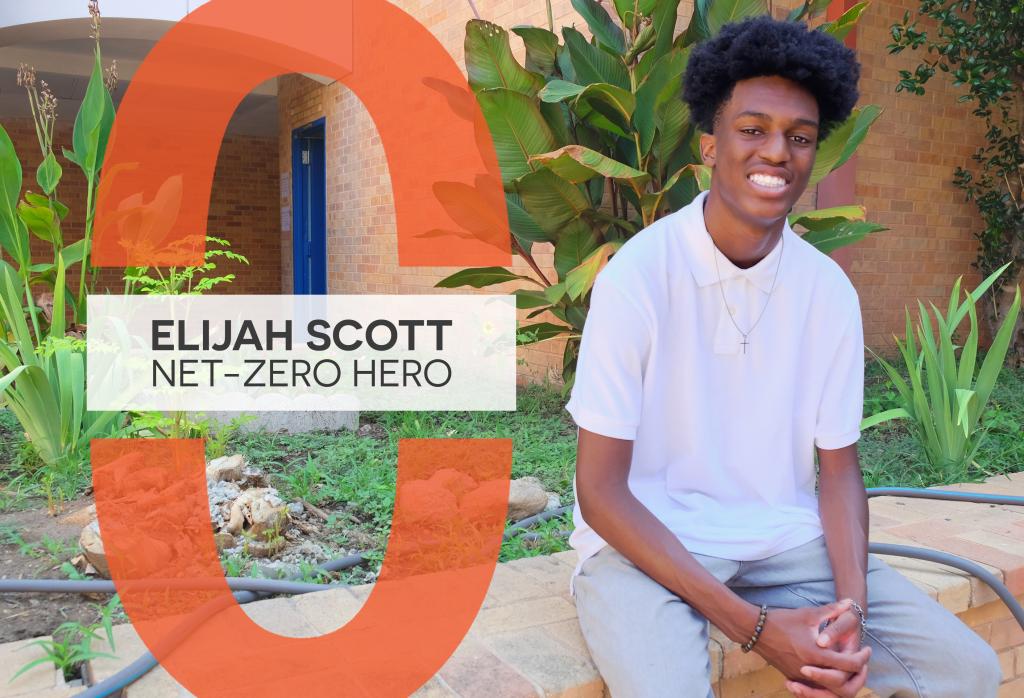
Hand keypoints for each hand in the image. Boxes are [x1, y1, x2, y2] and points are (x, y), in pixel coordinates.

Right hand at [751, 601, 870, 696]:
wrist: (754, 630)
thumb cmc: (782, 620)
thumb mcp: (808, 614)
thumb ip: (832, 610)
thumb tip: (849, 602)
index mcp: (815, 654)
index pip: (849, 664)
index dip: (862, 658)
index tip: (866, 649)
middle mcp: (809, 670)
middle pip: (843, 685)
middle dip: (856, 675)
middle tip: (862, 663)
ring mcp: (800, 676)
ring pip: (829, 690)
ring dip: (843, 681)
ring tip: (848, 668)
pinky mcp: (793, 677)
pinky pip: (815, 687)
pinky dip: (827, 684)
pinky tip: (831, 671)